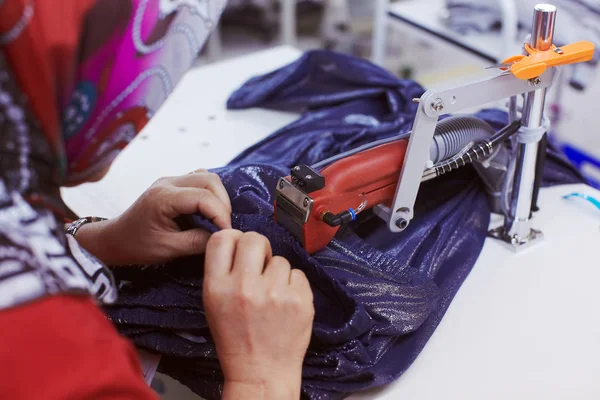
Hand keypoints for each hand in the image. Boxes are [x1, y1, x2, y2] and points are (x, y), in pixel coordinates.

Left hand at [75, 170, 231, 264]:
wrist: (115, 238)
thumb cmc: (137, 246)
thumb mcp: (167, 250)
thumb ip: (196, 243)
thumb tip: (221, 238)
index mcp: (163, 198)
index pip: (204, 197)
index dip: (221, 215)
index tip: (227, 233)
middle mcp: (168, 182)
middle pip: (209, 180)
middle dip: (223, 203)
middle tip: (225, 227)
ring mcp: (170, 180)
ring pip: (207, 177)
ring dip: (219, 197)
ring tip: (219, 219)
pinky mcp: (174, 184)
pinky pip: (200, 179)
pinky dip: (211, 193)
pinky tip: (210, 211)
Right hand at [203, 230, 313, 399]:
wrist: (262, 373)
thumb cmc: (236, 339)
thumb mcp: (214, 304)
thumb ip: (223, 272)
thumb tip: (239, 241)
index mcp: (217, 287)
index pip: (222, 238)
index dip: (233, 238)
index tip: (239, 248)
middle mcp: (244, 286)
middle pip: (254, 239)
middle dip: (259, 248)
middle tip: (261, 265)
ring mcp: (275, 293)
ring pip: (280, 259)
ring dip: (277, 272)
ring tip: (273, 296)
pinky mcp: (300, 300)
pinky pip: (298, 273)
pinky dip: (294, 285)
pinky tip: (286, 304)